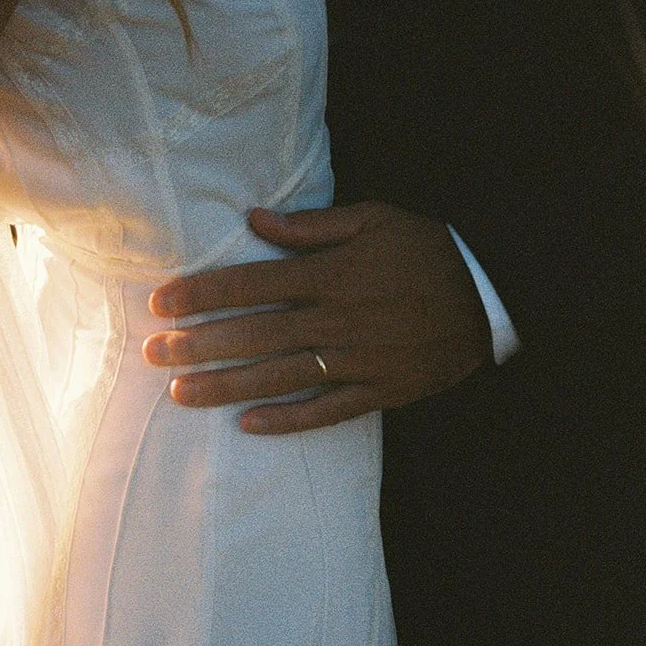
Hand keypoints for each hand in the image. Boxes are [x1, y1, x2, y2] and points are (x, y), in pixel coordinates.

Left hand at [144, 202, 493, 434]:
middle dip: (198, 344)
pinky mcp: (379, 390)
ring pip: (279, 377)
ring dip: (226, 386)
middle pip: (254, 335)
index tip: (160, 303)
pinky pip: (326, 411)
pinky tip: (247, 426)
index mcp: (332, 274)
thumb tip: (254, 219)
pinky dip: (288, 420)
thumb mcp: (376, 219)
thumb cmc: (429, 250)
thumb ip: (312, 225)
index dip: (202, 294)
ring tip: (180, 394)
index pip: (251, 284)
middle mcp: (337, 319)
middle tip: (152, 353)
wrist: (492, 297)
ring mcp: (358, 360)